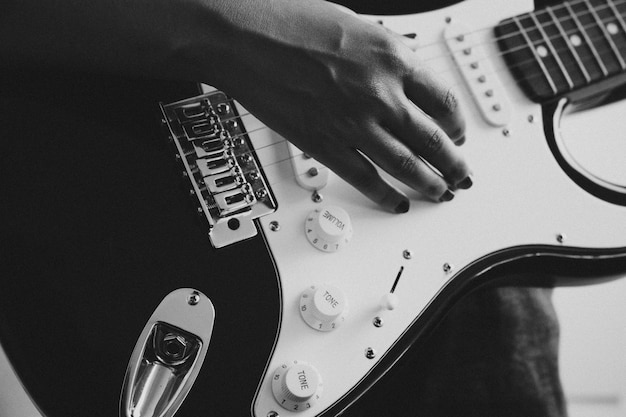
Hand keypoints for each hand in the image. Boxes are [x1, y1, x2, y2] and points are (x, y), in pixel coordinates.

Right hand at [206, 0, 471, 211]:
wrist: (245, 37)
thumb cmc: (291, 22)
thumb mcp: (356, 26)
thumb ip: (384, 57)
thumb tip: (400, 76)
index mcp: (393, 58)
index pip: (443, 102)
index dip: (457, 125)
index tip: (457, 135)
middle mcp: (381, 93)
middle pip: (433, 139)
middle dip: (454, 163)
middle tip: (462, 176)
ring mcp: (354, 123)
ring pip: (406, 165)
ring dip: (430, 183)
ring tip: (440, 193)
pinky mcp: (326, 145)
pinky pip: (365, 178)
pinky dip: (386, 195)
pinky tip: (397, 202)